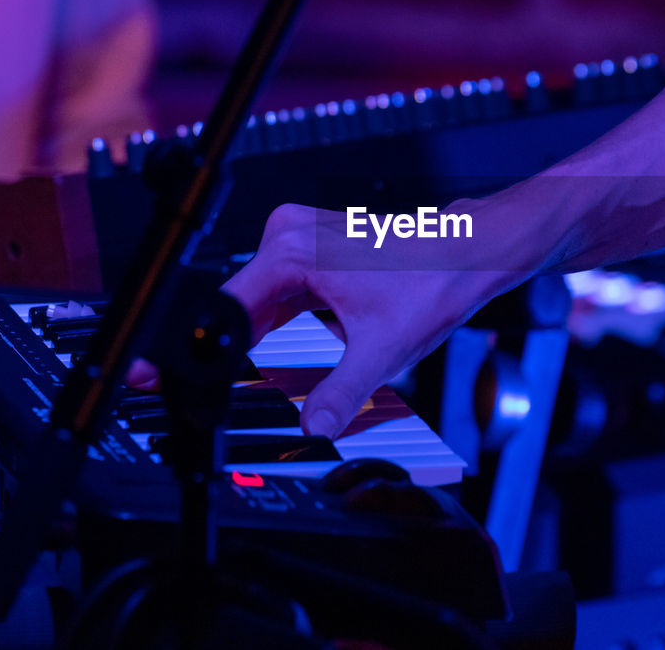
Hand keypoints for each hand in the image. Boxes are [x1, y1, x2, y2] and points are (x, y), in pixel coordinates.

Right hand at [223, 202, 525, 437]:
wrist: (466, 254)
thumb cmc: (433, 280)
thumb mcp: (381, 350)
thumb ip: (340, 394)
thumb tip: (312, 428)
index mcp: (289, 251)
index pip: (228, 308)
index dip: (214, 350)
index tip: (198, 379)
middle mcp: (288, 236)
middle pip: (244, 308)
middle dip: (249, 349)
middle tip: (269, 381)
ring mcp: (299, 240)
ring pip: (264, 302)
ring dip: (273, 336)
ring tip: (320, 348)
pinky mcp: (313, 250)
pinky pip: (284, 293)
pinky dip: (291, 321)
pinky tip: (324, 333)